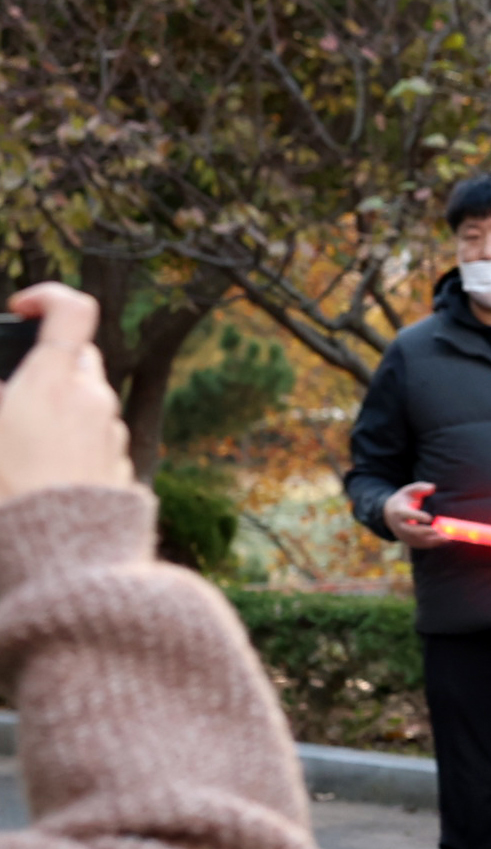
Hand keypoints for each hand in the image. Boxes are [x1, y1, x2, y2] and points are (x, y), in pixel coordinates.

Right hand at [0, 285, 131, 499]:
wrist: (60, 552)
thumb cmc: (12, 488)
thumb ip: (2, 392)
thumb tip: (6, 383)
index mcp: (56, 380)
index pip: (73, 308)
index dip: (47, 297)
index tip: (22, 309)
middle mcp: (95, 399)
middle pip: (80, 357)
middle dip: (47, 364)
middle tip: (14, 392)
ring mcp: (113, 433)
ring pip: (90, 399)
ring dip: (61, 405)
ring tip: (23, 440)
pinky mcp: (121, 464)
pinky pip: (99, 437)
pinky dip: (75, 439)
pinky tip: (48, 467)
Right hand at [385, 480, 445, 548]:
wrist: (389, 514)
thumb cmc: (404, 499)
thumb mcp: (409, 490)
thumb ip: (420, 487)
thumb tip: (433, 487)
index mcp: (399, 511)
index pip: (407, 515)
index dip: (417, 517)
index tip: (429, 518)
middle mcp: (399, 525)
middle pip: (411, 531)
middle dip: (426, 531)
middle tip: (440, 531)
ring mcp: (403, 535)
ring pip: (417, 540)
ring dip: (432, 540)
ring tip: (447, 537)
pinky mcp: (409, 541)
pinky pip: (420, 544)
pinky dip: (432, 544)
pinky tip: (444, 540)